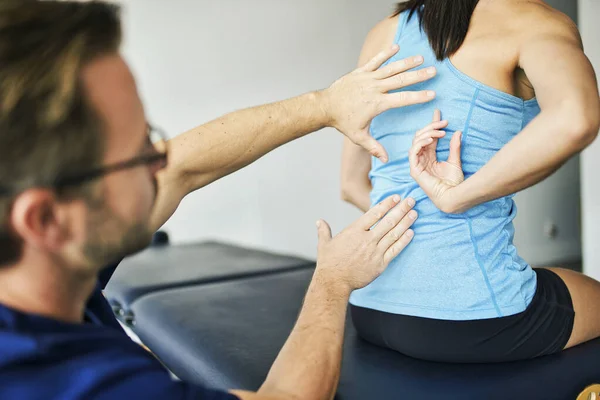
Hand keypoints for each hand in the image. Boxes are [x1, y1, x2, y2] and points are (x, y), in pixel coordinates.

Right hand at [314, 195, 416, 293]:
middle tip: (411, 200)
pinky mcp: (380, 264)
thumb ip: (324, 231)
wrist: (334, 282)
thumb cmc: (329, 263)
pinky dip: (404, 241)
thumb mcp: (324, 244)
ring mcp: (375, 251)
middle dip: (401, 209)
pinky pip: (395, 250)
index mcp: (354, 231)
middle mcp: (367, 239)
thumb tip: (319, 222)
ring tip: (414, 213)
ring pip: (394, 234)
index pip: (374, 213)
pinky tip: (411, 233)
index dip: (387, 204)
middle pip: (388, 221)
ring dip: (405, 222)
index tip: (396, 197)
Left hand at [320, 45, 436, 162]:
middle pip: (401, 81)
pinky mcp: (360, 72)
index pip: (402, 99)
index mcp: (377, 104)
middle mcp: (374, 89)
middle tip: (433, 71)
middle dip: (418, 76)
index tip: (432, 94)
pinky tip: (396, 47)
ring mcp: (368, 78)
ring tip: (421, 58)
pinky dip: (385, 54)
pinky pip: (375, 61)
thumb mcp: (358, 137)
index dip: (418, 97)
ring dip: (406, 63)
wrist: (325, 106)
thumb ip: (373, 147)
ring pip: (391, 69)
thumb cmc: (342, 122)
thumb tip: (386, 159)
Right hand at [409, 110, 463, 212]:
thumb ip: (454, 147)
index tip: (439, 113)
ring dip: (427, 133)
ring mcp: (417, 164)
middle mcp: (422, 159)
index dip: (433, 124)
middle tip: (444, 122)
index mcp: (430, 156)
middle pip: (420, 137)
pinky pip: (413, 152)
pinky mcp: (415, 170)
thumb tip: (458, 132)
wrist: (453, 196)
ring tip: (440, 131)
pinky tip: (431, 139)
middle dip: (431, 127)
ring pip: (415, 142)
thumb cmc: (454, 183)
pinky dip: (420, 143)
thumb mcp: (455, 160)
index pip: (429, 137)